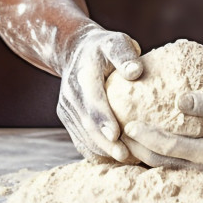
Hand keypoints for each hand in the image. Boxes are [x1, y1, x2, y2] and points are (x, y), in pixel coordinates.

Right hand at [55, 27, 142, 162]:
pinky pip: (80, 140)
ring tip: (127, 160)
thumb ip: (124, 54)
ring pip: (83, 136)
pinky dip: (97, 151)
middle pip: (86, 123)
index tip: (116, 134)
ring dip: (103, 151)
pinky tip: (115, 158)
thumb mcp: (115, 42)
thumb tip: (136, 71)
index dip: (102, 118)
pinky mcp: (67, 118)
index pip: (91, 99)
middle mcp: (70, 93)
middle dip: (105, 143)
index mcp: (83, 74)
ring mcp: (66, 108)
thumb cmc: (104, 48)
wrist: (75, 51)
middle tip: (126, 156)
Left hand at [121, 87, 202, 173]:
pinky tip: (149, 140)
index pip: (171, 148)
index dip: (147, 137)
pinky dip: (161, 153)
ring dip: (147, 154)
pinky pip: (179, 161)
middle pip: (164, 163)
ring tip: (126, 140)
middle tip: (116, 134)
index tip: (128, 122)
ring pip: (170, 166)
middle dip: (138, 150)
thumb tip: (179, 101)